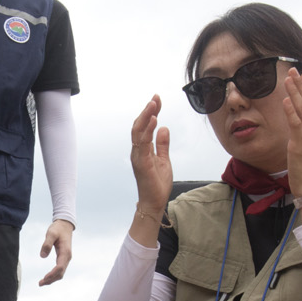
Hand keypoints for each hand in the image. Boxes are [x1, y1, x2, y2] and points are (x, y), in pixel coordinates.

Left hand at [38, 219, 74, 285]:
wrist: (65, 225)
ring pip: (60, 273)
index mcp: (65, 252)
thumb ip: (47, 244)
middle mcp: (67, 257)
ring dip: (52, 279)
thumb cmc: (57, 229)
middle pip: (60, 273)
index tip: (43, 278)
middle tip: (40, 284)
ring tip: (42, 283)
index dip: (52, 274)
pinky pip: (59, 270)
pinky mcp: (63, 258)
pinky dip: (53, 275)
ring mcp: (66, 258)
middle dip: (51, 280)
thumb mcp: (51, 233)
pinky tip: (47, 277)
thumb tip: (42, 256)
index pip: (59, 267)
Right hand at [129, 97, 172, 239]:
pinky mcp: (141, 162)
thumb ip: (162, 144)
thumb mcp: (164, 160)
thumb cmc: (157, 184)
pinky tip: (155, 120)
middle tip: (155, 97)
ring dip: (146, 116)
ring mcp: (138, 156)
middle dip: (147, 110)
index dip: (151, 113)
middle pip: (139, 125)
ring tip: (154, 104)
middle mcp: (137, 150)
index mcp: (142, 149)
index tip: (157, 100)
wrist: (154, 203)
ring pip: (138, 131)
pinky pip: (143, 143)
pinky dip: (148, 130)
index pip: (145, 127)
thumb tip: (164, 128)